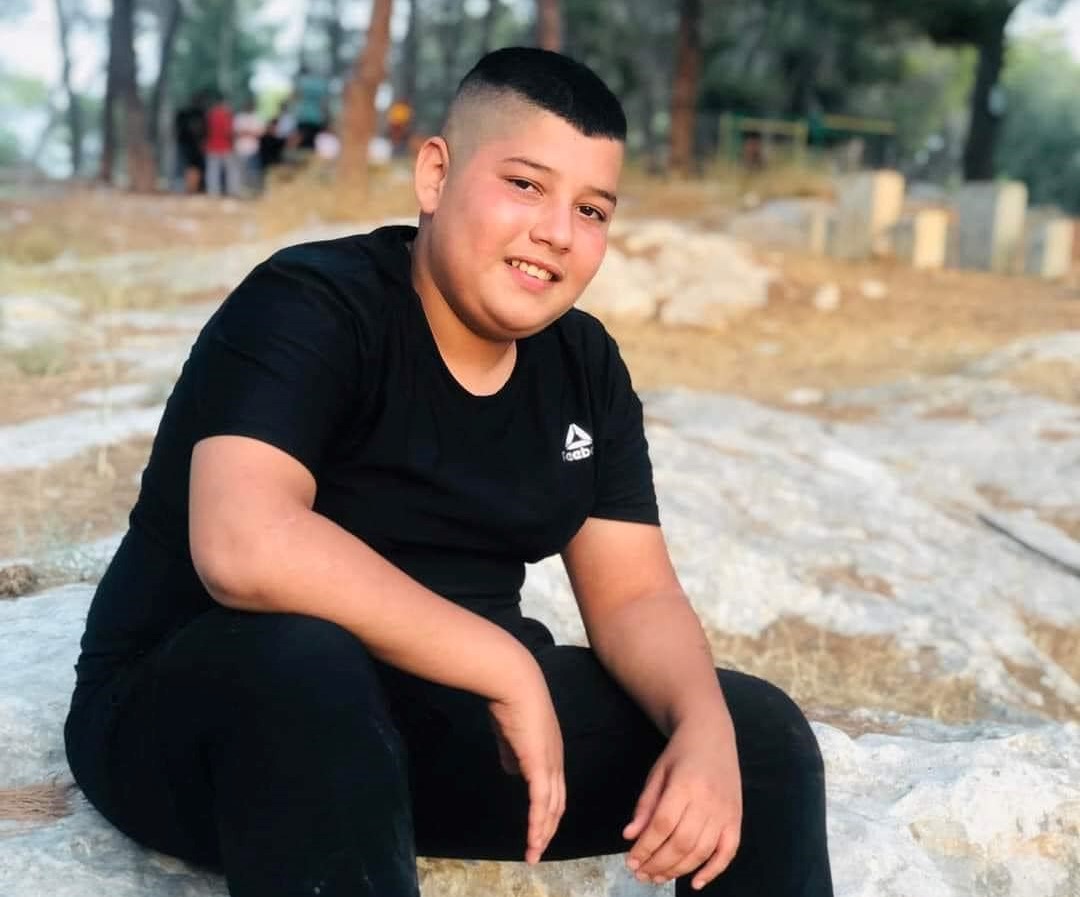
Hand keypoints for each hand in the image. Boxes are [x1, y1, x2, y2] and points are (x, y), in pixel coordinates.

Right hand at [487, 668, 565, 864]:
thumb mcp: (510, 731)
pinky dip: (538, 824)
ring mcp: (550, 762)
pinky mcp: (539, 765)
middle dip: (549, 828)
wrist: (512, 681)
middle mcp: (555, 759)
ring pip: (551, 807)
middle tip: (538, 849)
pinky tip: (533, 839)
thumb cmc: (508, 699)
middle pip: (557, 802)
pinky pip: (540, 802)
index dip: (549, 808)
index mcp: (550, 750)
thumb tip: (512, 769)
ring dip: (543, 833)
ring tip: (534, 854)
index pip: (554, 786)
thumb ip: (512, 751)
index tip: (541, 826)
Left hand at [623, 715, 741, 889]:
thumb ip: (645, 805)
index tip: (631, 861)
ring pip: (702, 851)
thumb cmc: (680, 754)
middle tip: (641, 875)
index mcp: (685, 785)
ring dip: (679, 870)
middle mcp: (708, 801)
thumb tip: (630, 835)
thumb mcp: (657, 773)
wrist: (712, 735)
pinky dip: (713, 870)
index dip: (646, 847)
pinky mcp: (736, 818)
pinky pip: (728, 852)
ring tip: (658, 878)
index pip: (662, 825)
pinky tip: (695, 882)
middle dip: (658, 863)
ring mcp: (725, 811)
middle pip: (682, 842)